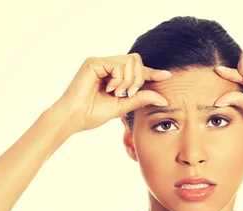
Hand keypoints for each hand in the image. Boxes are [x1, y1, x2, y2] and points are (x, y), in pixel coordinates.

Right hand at [51, 54, 172, 133]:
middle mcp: (107, 65)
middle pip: (136, 61)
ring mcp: (100, 62)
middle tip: (127, 93)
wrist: (75, 118)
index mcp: (113, 75)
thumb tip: (164, 99)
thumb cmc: (94, 114)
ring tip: (116, 93)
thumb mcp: (123, 105)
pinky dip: (119, 79)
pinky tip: (109, 89)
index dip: (152, 72)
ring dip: (128, 81)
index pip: (137, 68)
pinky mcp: (94, 62)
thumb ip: (141, 98)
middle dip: (138, 78)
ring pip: (130, 61)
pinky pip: (118, 65)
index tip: (167, 76)